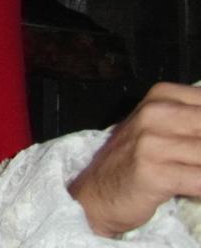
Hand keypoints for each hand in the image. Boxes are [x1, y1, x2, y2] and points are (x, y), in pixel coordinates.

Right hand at [69, 82, 200, 235]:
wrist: (98, 192)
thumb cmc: (137, 160)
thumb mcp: (164, 129)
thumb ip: (195, 124)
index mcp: (162, 96)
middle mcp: (154, 113)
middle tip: (199, 159)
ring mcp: (151, 142)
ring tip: (197, 171)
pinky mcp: (152, 172)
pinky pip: (200, 180)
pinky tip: (198, 189)